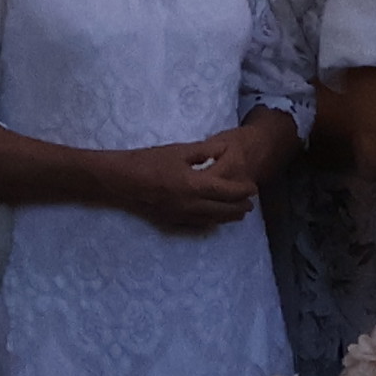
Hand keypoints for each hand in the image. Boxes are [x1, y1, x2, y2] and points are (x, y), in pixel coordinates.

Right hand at [95, 138, 259, 233]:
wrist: (122, 180)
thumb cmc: (149, 160)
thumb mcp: (179, 150)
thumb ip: (204, 151)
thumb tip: (224, 151)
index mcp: (196, 184)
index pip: (228, 191)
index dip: (243, 190)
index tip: (253, 187)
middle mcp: (192, 204)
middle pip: (224, 209)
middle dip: (240, 206)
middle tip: (251, 203)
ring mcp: (182, 215)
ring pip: (213, 220)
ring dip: (229, 217)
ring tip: (239, 214)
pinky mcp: (172, 221)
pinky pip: (198, 225)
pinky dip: (211, 222)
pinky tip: (215, 220)